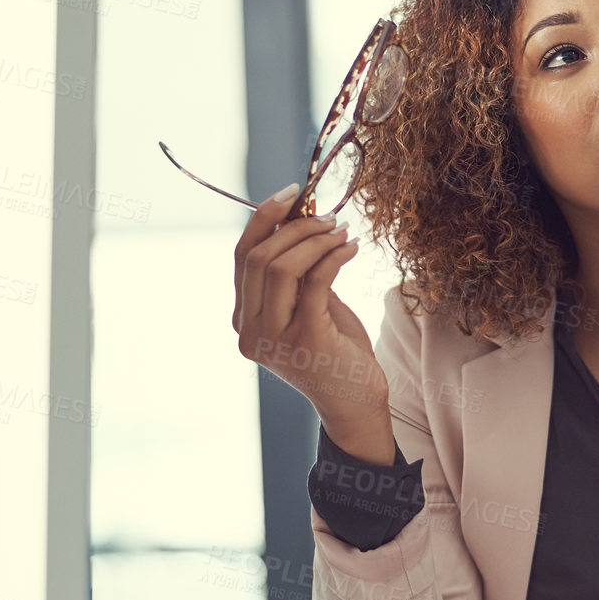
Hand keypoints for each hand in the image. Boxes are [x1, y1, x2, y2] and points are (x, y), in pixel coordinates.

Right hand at [232, 185, 389, 445]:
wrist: (356, 405)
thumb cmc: (335, 354)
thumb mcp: (309, 308)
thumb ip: (297, 273)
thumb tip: (301, 219)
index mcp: (244, 321)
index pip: (242, 257)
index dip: (263, 220)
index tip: (290, 194)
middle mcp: (250, 331)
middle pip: (259, 257)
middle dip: (295, 227)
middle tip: (328, 217)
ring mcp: (274, 338)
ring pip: (282, 266)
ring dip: (316, 239)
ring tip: (342, 231)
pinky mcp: (306, 339)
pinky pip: (315, 281)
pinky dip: (334, 256)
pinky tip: (351, 248)